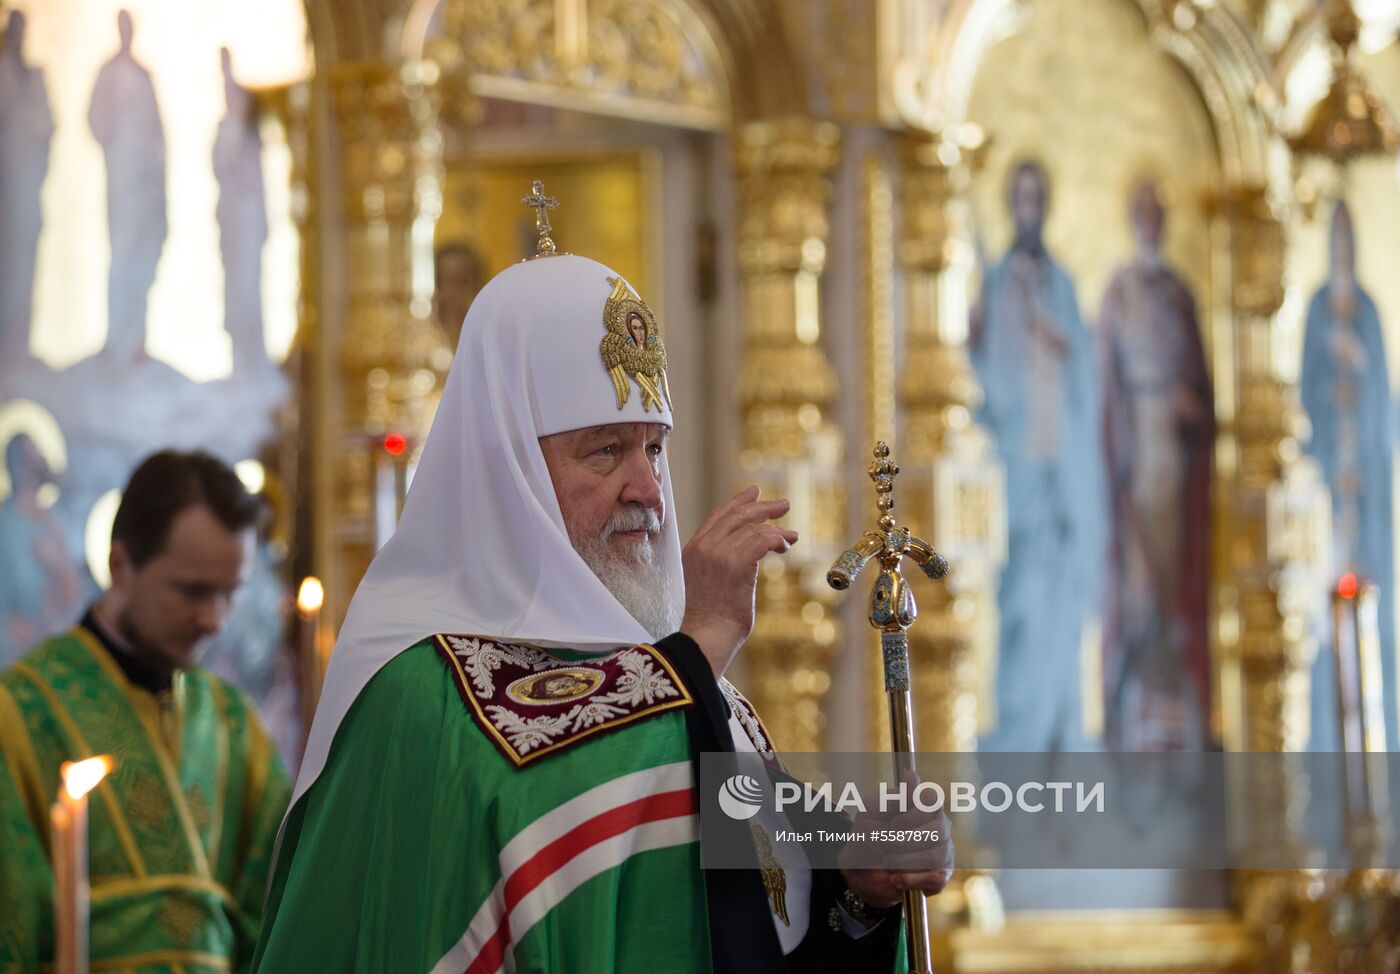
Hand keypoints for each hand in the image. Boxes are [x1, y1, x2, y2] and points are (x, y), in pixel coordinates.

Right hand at [680, 485, 797, 675]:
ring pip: (753, 527)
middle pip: (736, 515)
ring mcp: (718, 553)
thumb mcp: (710, 580)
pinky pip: (762, 539)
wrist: (707, 635)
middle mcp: (703, 546)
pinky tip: (786, 546)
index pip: (717, 516)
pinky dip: (777, 539)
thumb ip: (721, 560)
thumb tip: (749, 549)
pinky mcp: (735, 563)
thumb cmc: (712, 617)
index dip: (738, 502)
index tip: (754, 492)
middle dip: (762, 507)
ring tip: (791, 537)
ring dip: (776, 530)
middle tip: (784, 505)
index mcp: (693, 549)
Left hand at [838, 772, 953, 908]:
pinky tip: (896, 878)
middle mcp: (939, 825)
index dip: (914, 814)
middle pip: (938, 830)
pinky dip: (913, 879)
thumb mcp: (872, 811)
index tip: (893, 823)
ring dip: (906, 861)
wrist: (861, 867)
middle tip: (886, 845)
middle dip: (906, 841)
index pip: (933, 801)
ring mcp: (943, 850)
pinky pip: (937, 878)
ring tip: (887, 861)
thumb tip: (911, 774)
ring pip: (937, 854)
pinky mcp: (940, 875)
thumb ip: (894, 796)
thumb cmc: (868, 833)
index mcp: (923, 805)